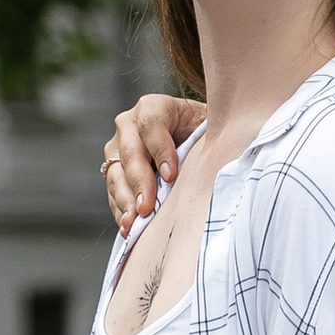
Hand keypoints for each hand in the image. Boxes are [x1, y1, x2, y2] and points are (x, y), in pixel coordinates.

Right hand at [101, 91, 204, 229]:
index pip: (149, 125)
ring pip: (116, 174)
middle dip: (139, 182)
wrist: (192, 141)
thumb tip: (222, 154)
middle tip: (147, 207)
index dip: (159, 151)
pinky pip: (113, 192)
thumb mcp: (210, 126)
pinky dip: (121, 210)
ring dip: (125, 200)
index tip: (171, 176)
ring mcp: (117, 148)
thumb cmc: (204, 132)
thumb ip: (211, 134)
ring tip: (133, 222)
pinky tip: (128, 227)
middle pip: (129, 152)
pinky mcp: (114, 171)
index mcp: (154, 107)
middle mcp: (129, 124)